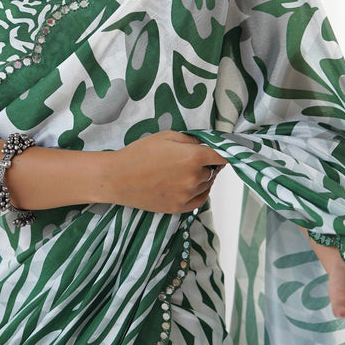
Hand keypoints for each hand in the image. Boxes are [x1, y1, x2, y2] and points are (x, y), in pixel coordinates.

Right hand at [99, 132, 226, 212]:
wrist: (118, 178)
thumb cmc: (139, 153)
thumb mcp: (166, 136)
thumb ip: (191, 140)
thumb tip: (205, 144)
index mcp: (194, 157)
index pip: (223, 156)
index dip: (226, 152)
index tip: (225, 151)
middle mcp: (195, 178)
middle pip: (214, 170)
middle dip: (208, 164)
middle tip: (194, 158)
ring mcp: (187, 195)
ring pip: (207, 185)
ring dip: (203, 178)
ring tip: (187, 170)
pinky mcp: (179, 208)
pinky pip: (200, 200)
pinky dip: (200, 192)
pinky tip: (192, 185)